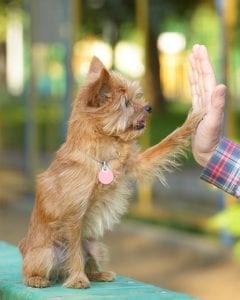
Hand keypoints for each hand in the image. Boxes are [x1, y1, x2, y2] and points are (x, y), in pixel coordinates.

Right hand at [188, 44, 225, 166]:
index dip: (203, 62)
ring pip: (199, 83)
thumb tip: (220, 85)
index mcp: (211, 100)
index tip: (198, 49)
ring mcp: (203, 104)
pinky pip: (194, 92)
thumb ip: (217, 105)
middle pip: (203, 76)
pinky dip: (192, 83)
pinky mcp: (198, 110)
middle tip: (195, 47)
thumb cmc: (210, 140)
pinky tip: (191, 78)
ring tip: (191, 59)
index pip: (207, 76)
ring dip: (195, 70)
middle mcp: (208, 99)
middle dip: (199, 61)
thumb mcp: (213, 122)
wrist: (208, 152)